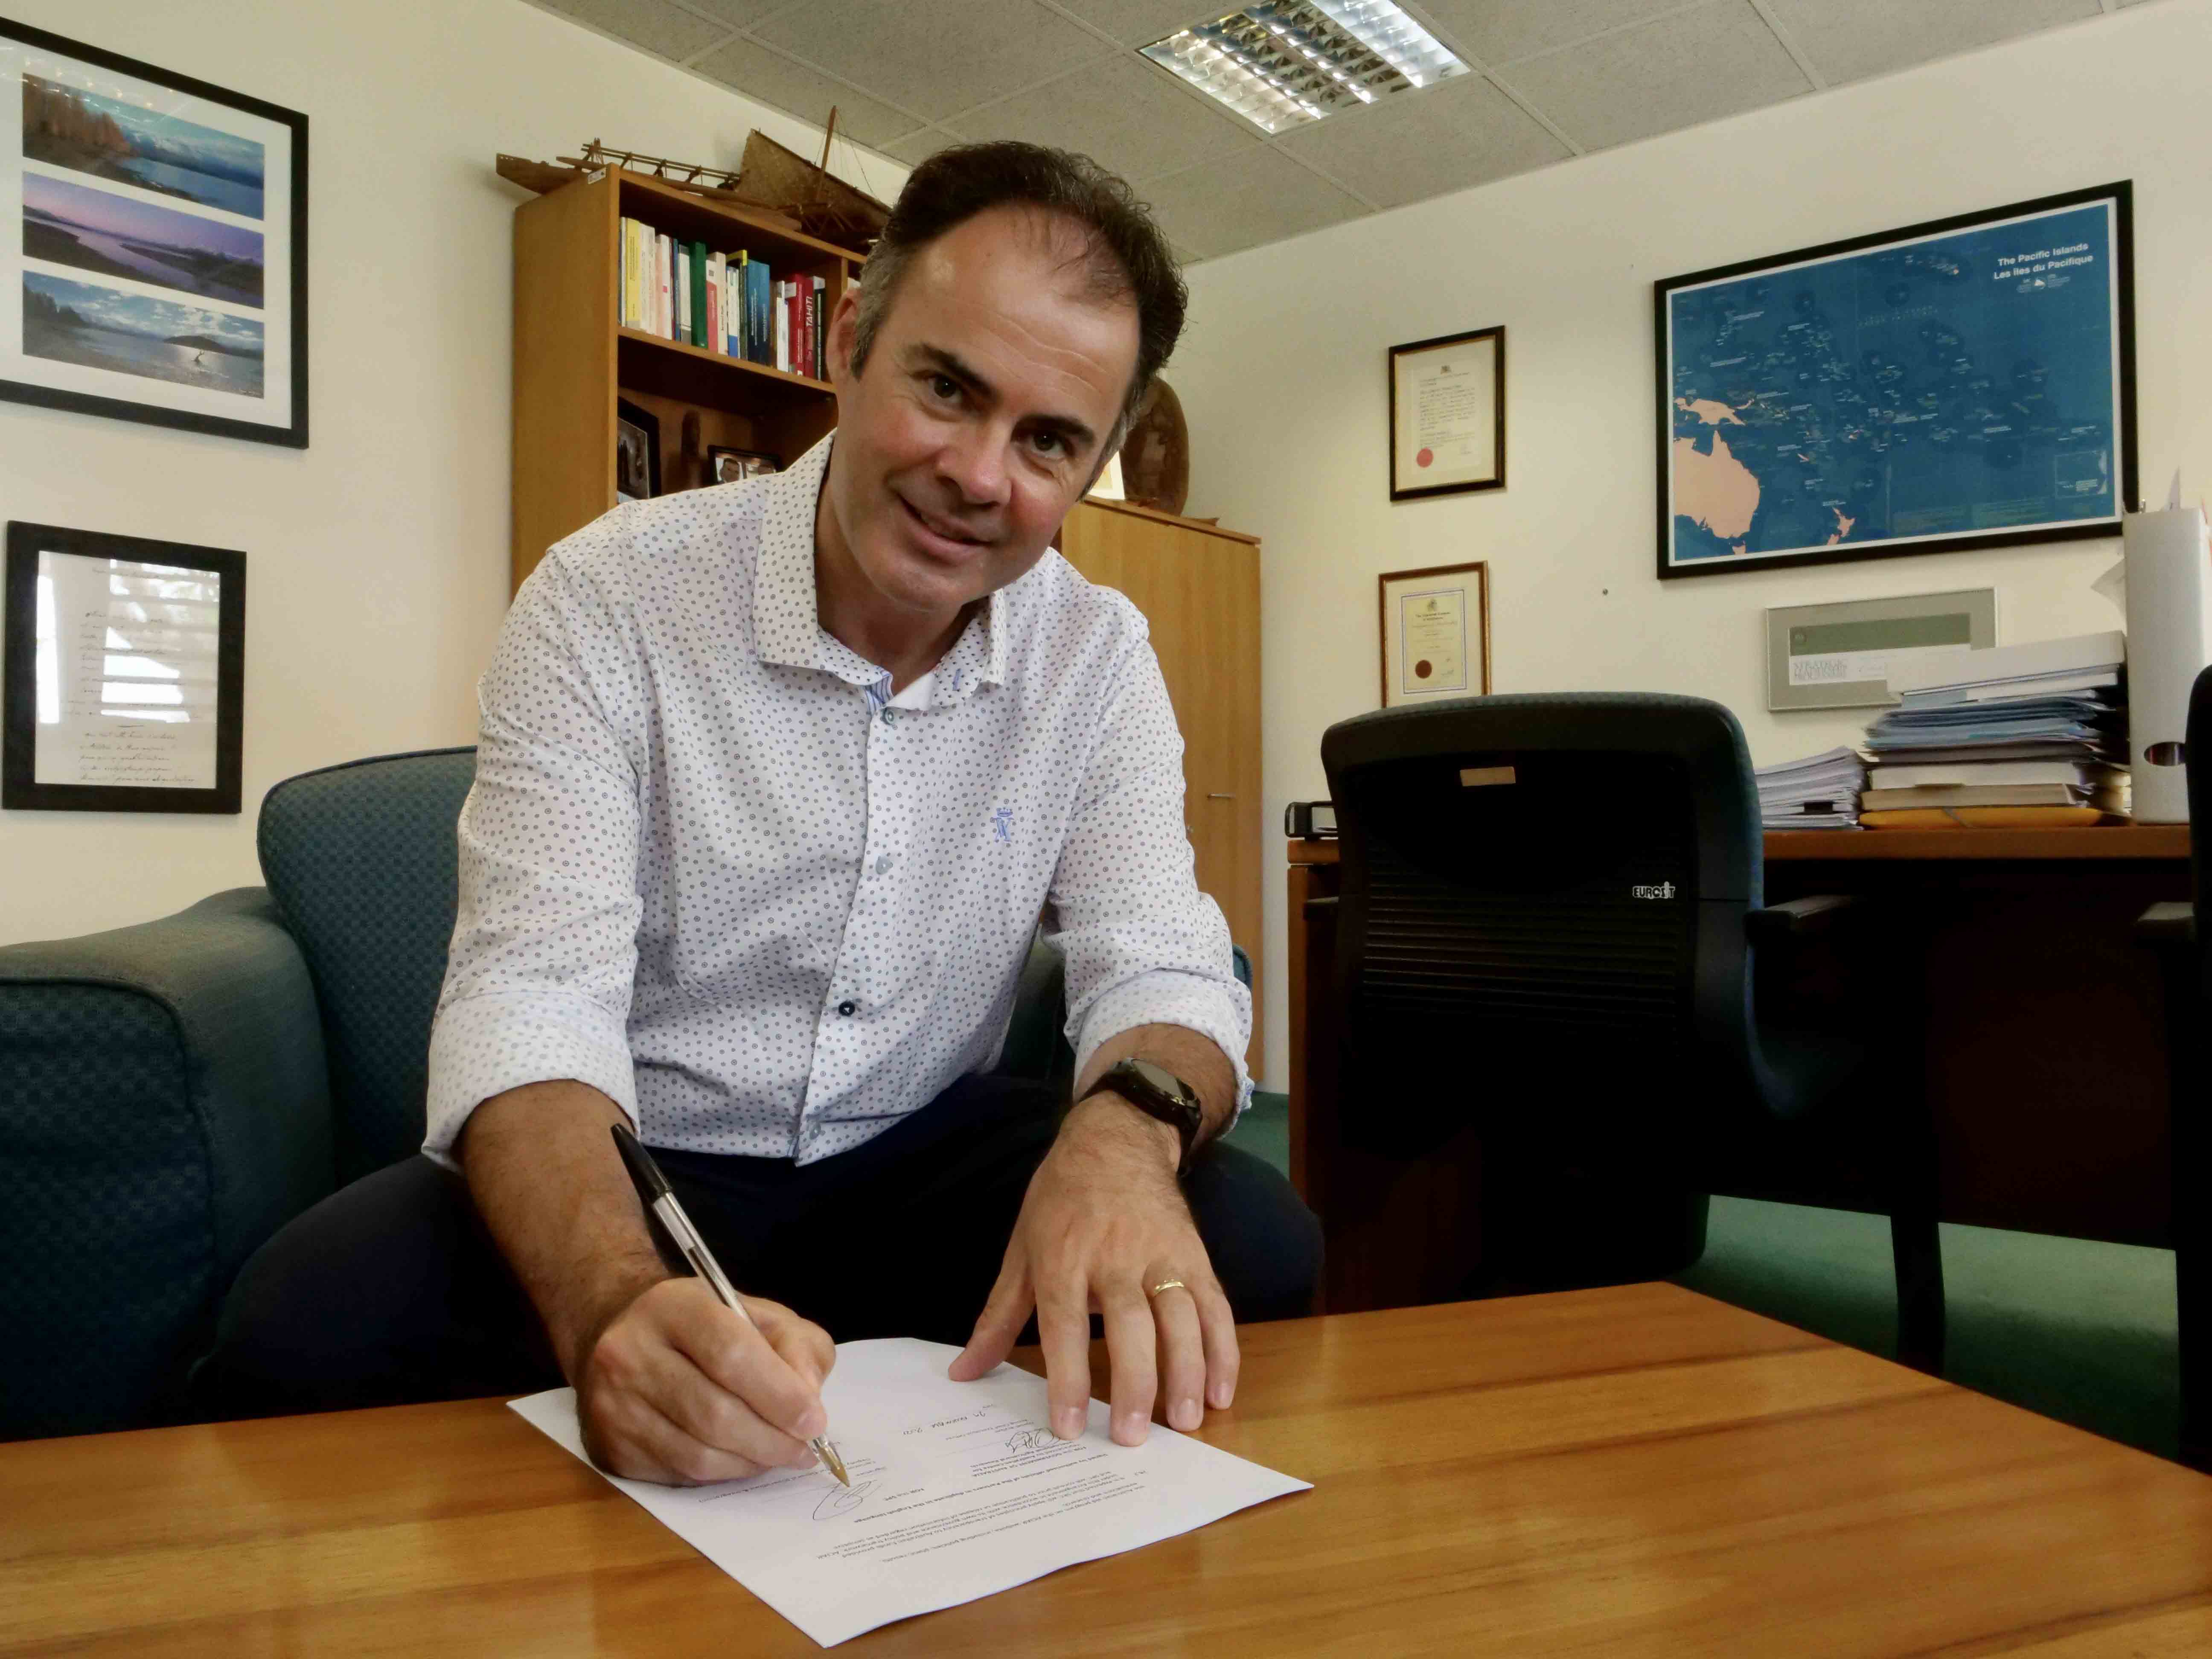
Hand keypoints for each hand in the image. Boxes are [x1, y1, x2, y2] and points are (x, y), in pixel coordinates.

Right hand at [574, 1276, 836, 1484]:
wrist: (627, 1338)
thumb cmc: (706, 1327)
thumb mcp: (760, 1314)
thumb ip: (797, 1346)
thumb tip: (808, 1399)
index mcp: (673, 1307)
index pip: (731, 1354)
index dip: (779, 1394)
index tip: (815, 1421)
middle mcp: (631, 1353)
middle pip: (714, 1413)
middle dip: (772, 1439)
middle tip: (805, 1449)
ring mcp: (613, 1404)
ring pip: (697, 1453)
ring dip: (752, 1463)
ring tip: (781, 1455)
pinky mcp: (610, 1447)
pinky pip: (679, 1474)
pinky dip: (722, 1473)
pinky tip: (742, 1459)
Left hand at [949, 1094, 1237, 1445]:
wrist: (1116, 1139)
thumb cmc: (1061, 1199)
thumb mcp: (1021, 1249)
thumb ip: (998, 1317)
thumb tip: (962, 1372)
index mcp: (1064, 1258)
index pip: (1065, 1326)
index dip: (1067, 1378)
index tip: (1070, 1428)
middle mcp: (1116, 1257)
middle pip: (1131, 1325)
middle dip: (1136, 1384)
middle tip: (1133, 1437)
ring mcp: (1162, 1255)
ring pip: (1182, 1317)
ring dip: (1187, 1371)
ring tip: (1186, 1421)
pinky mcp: (1196, 1255)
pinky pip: (1216, 1306)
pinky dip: (1223, 1350)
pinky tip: (1221, 1391)